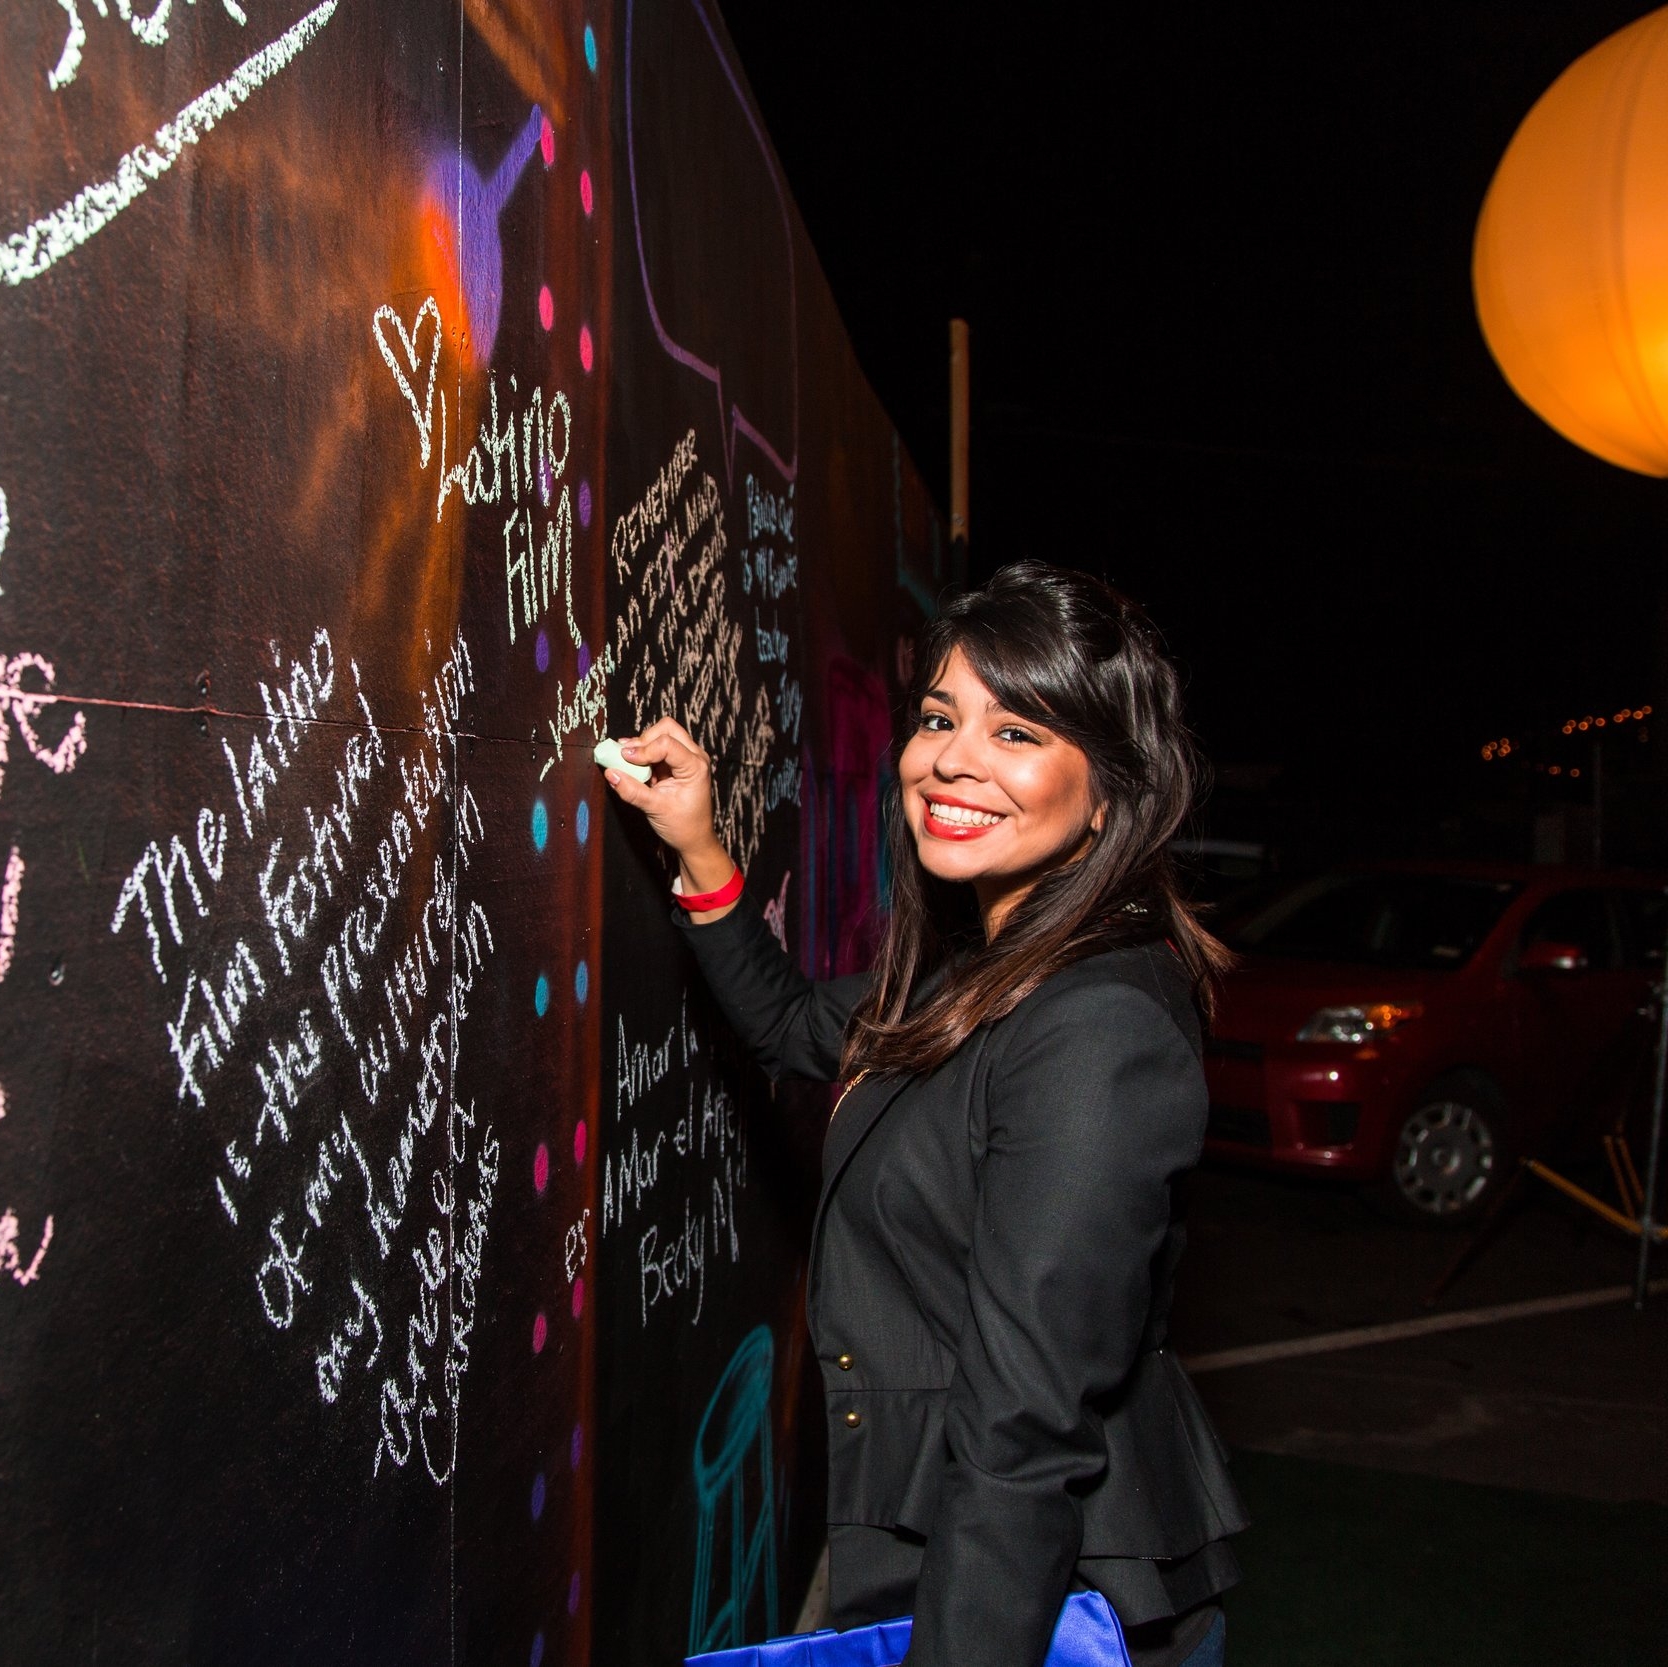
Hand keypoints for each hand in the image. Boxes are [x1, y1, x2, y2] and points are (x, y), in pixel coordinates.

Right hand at [602, 718, 735, 895]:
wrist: (694, 840)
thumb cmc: (684, 826)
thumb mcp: (656, 809)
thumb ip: (633, 791)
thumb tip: (611, 773)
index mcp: (695, 766)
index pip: (667, 743)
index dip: (643, 749)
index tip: (624, 759)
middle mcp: (693, 757)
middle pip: (667, 728)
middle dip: (644, 739)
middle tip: (626, 756)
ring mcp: (685, 758)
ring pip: (661, 734)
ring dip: (642, 745)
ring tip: (627, 761)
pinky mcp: (674, 764)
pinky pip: (656, 748)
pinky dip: (642, 753)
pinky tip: (632, 765)